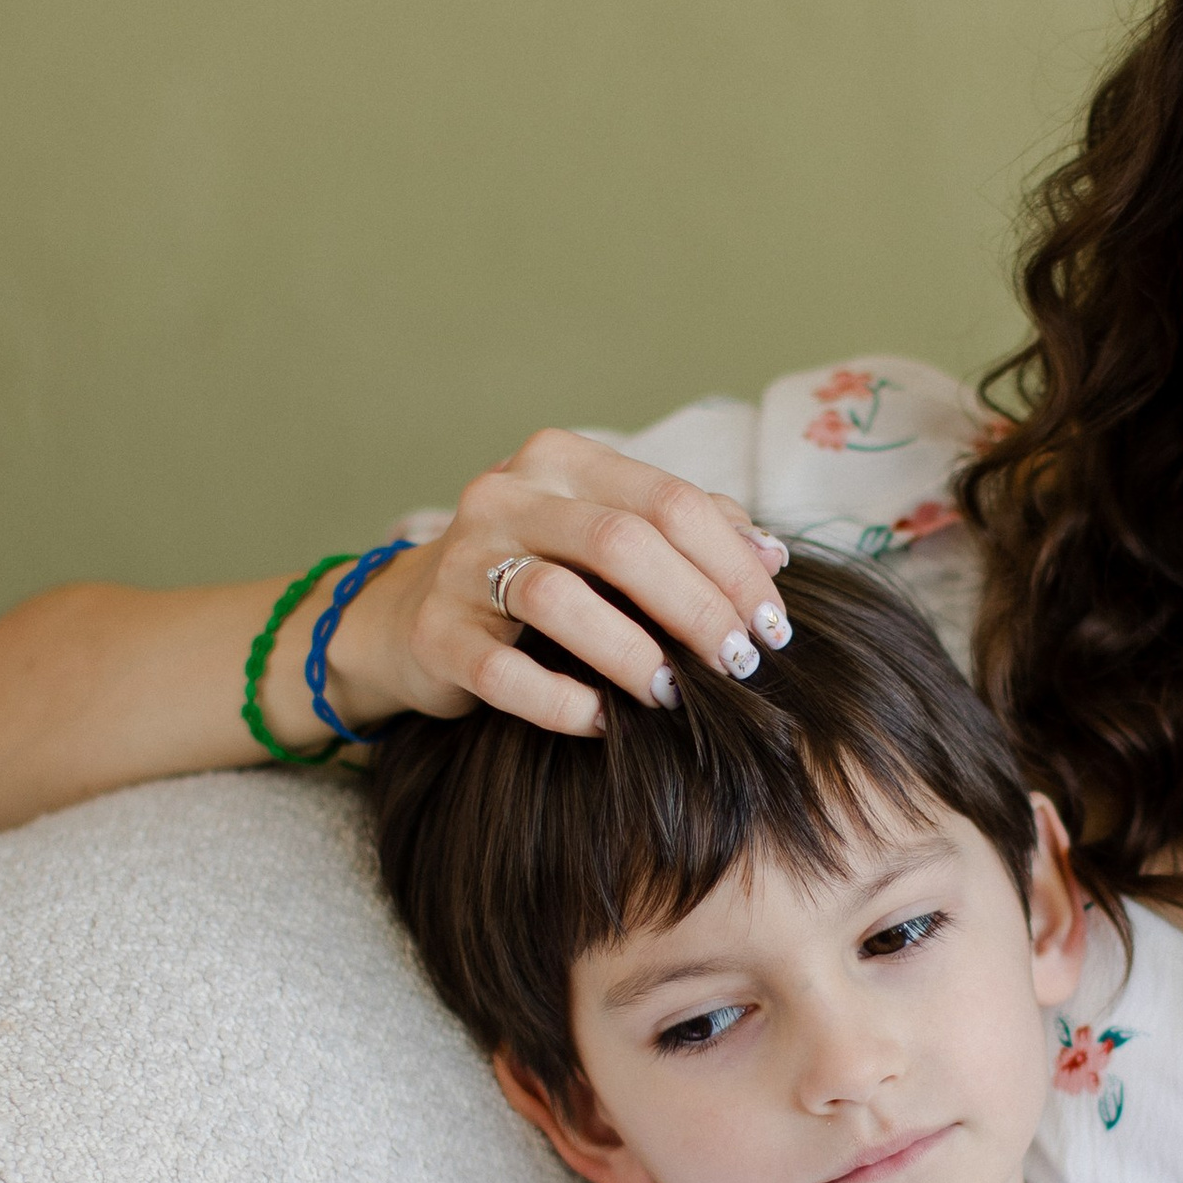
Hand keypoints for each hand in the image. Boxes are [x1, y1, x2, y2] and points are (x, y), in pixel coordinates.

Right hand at [323, 433, 791, 738]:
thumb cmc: (535, 573)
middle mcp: (505, 497)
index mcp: (560, 460)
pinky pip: (504, 673)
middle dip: (696, 608)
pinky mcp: (435, 635)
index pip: (668, 501)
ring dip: (633, 654)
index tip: (773, 624)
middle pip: (621, 543)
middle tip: (740, 663)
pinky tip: (604, 722)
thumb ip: (685, 532)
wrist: (409, 615)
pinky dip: (563, 703)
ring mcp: (461, 564)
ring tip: (675, 694)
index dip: (732, 564)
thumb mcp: (606, 533)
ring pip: (558, 599)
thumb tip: (773, 555)